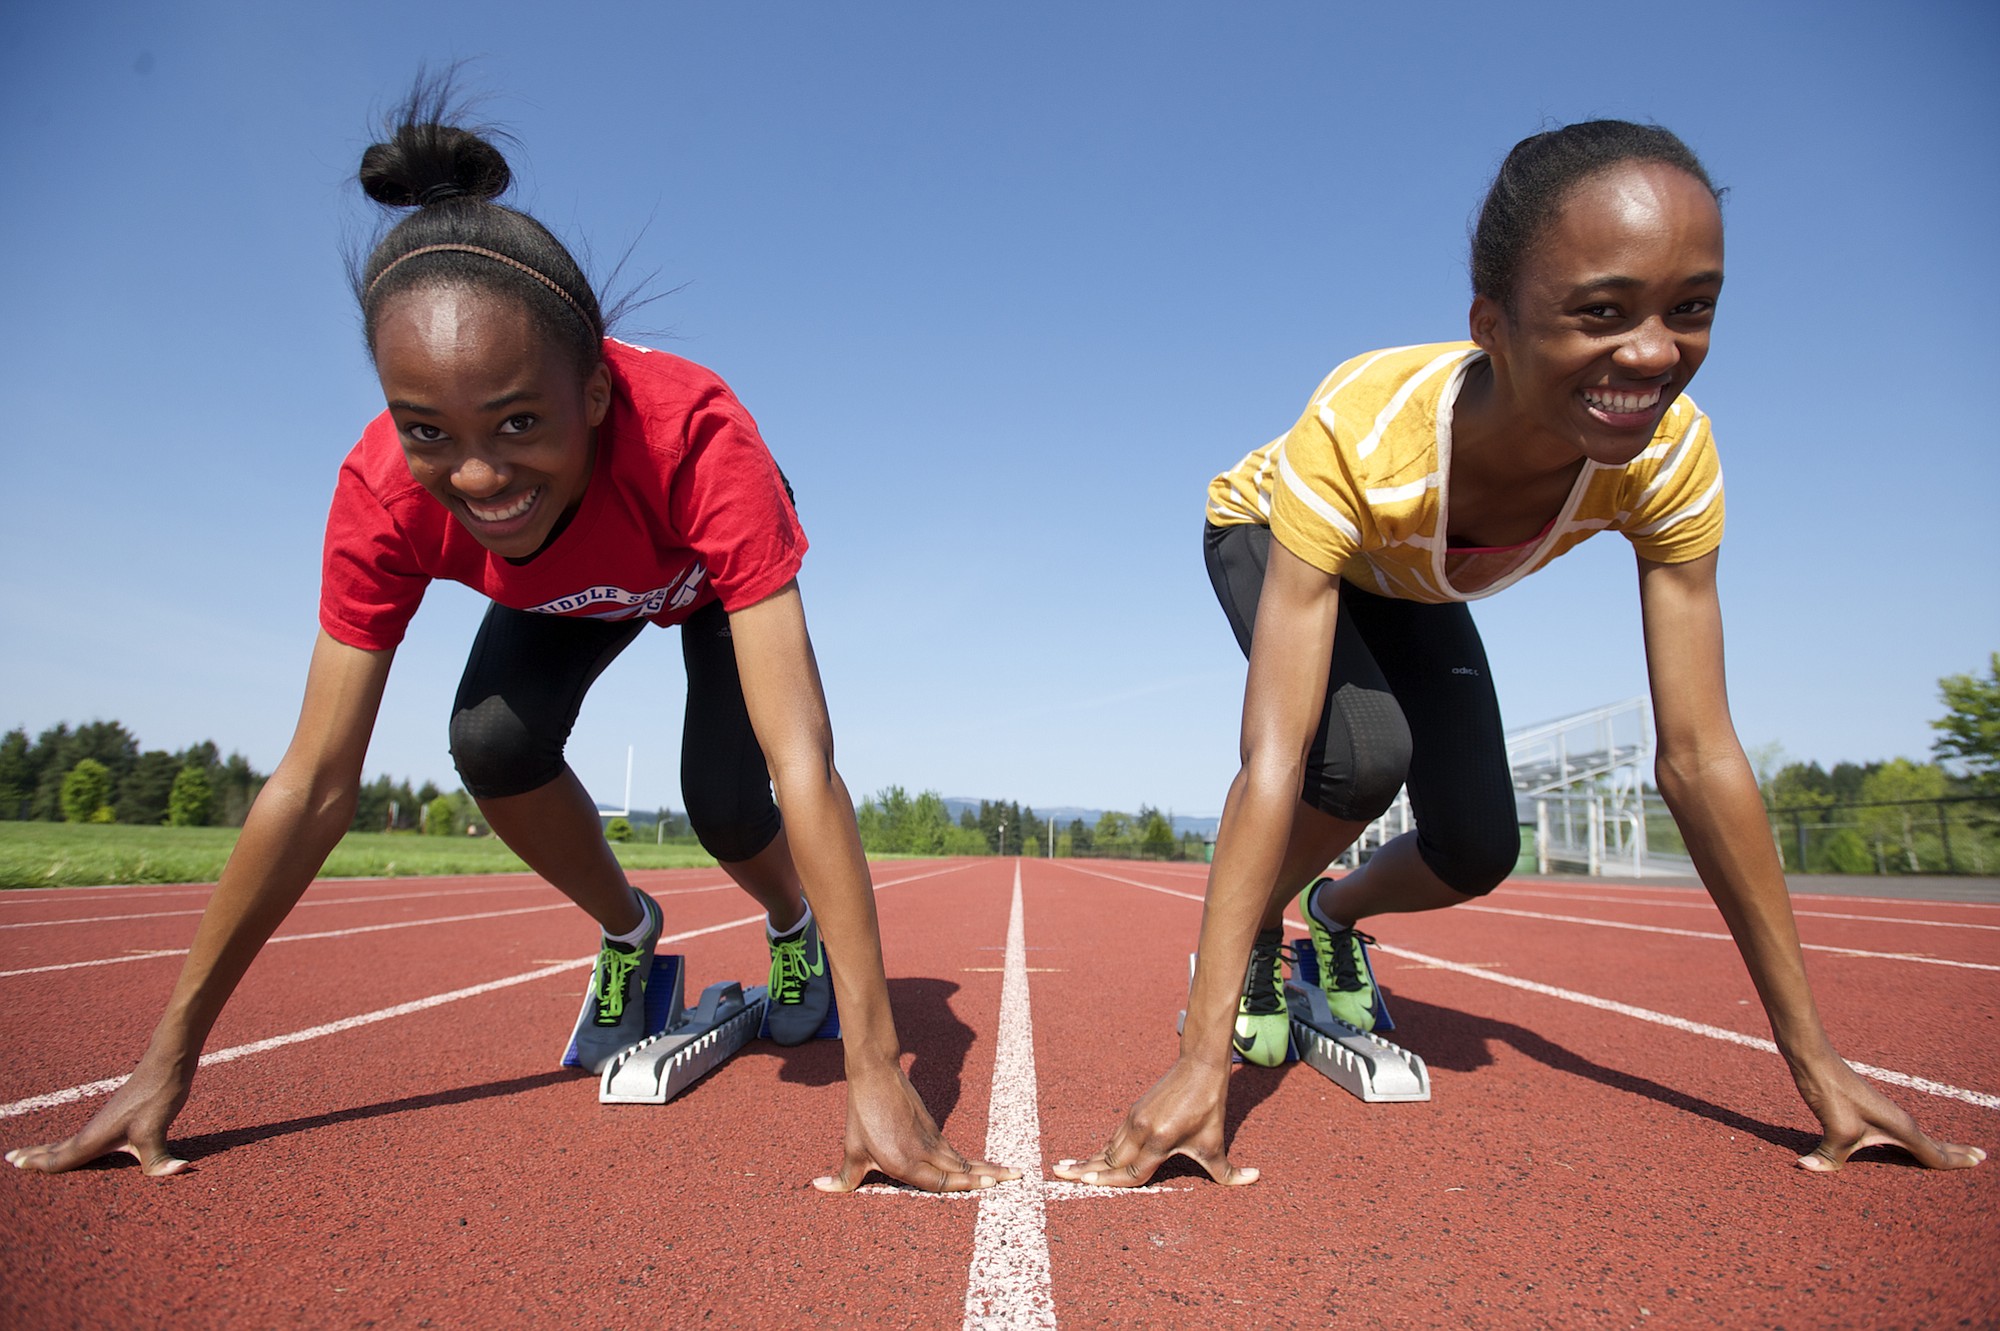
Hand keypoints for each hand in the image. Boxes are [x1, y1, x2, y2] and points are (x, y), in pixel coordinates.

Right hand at [7, 1054, 193, 1177]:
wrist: (168, 1061)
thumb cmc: (157, 1094)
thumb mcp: (157, 1130)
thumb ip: (160, 1160)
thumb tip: (180, 1171)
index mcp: (94, 1137)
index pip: (59, 1158)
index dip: (37, 1164)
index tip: (14, 1164)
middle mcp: (95, 1129)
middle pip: (58, 1149)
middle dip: (35, 1155)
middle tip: (11, 1159)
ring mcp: (106, 1121)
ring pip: (71, 1141)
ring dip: (50, 1149)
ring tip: (34, 1153)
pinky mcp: (119, 1115)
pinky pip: (87, 1135)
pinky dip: (73, 1142)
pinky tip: (81, 1143)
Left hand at [813, 1060, 1018, 1192]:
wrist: (875, 1075)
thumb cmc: (862, 1114)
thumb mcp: (851, 1149)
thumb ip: (843, 1177)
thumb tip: (819, 1188)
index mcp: (904, 1162)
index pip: (941, 1182)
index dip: (966, 1185)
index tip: (989, 1187)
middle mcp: (923, 1152)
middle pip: (961, 1169)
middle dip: (989, 1176)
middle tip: (1015, 1178)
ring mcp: (931, 1138)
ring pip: (961, 1158)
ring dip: (986, 1167)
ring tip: (1010, 1173)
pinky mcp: (932, 1127)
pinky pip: (954, 1150)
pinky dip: (970, 1160)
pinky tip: (979, 1166)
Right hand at [1051, 1057, 1257, 1187]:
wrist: (1199, 1066)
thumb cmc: (1209, 1106)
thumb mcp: (1217, 1142)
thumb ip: (1229, 1171)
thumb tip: (1256, 1179)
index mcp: (1158, 1141)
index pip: (1129, 1171)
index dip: (1107, 1181)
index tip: (1084, 1183)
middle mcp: (1140, 1130)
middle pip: (1108, 1159)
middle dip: (1083, 1170)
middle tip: (1058, 1177)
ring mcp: (1134, 1119)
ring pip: (1107, 1146)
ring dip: (1087, 1159)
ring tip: (1064, 1168)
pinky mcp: (1134, 1111)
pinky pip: (1114, 1136)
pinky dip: (1101, 1149)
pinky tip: (1091, 1157)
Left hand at [1794, 1059, 1985, 1172]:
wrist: (1814, 1060)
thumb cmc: (1831, 1092)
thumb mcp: (1834, 1130)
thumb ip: (1828, 1157)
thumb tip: (1806, 1167)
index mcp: (1901, 1127)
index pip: (1935, 1153)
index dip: (1957, 1160)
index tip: (1980, 1161)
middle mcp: (1898, 1120)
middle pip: (1933, 1144)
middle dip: (1956, 1152)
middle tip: (1980, 1157)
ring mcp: (1884, 1114)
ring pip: (1917, 1138)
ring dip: (1935, 1147)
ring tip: (1953, 1154)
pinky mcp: (1869, 1111)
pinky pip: (1900, 1133)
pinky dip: (1911, 1142)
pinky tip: (1904, 1145)